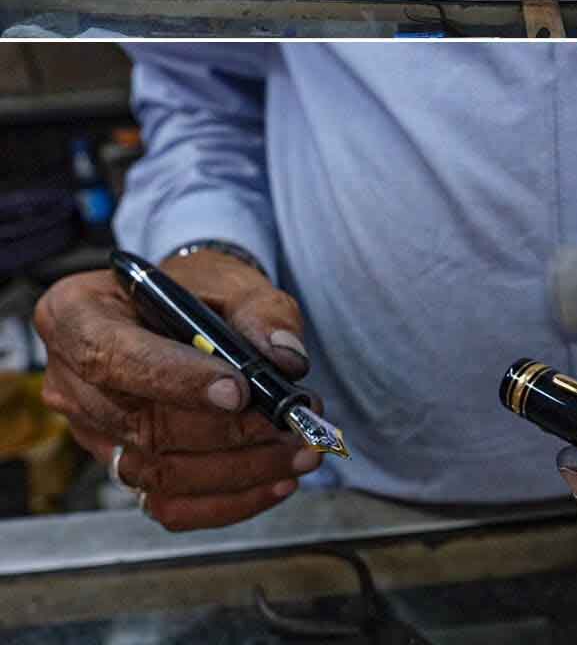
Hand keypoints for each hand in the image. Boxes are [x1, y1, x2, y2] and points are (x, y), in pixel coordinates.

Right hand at [34, 249, 322, 530]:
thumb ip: (262, 313)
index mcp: (76, 315)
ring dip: (238, 471)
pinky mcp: (120, 467)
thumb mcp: (232, 281)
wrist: (189, 311)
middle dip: (226, 432)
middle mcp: (68, 380)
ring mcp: (91, 431)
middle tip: (291, 424)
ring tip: (299, 451)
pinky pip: (168, 503)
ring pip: (159, 472)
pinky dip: (228, 500)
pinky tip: (276, 480)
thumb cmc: (199, 289)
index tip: (238, 391)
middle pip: (141, 424)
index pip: (114, 356)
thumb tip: (286, 358)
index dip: (175, 379)